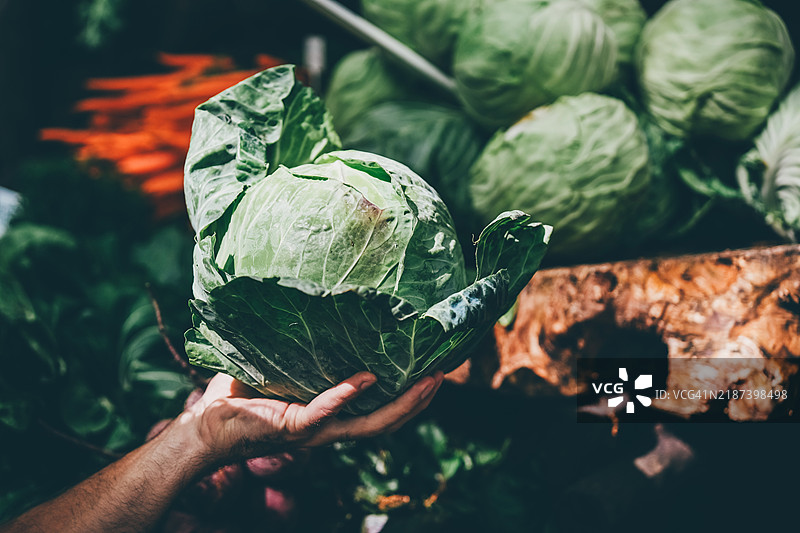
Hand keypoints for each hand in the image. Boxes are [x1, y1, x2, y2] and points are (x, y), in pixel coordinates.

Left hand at [183, 371, 444, 462]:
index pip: (377, 412)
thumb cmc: (239, 397)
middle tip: (442, 375)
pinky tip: (368, 378)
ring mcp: (313, 431)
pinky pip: (325, 412)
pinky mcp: (292, 428)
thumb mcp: (277, 368)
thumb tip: (310, 305)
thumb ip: (297, 349)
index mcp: (328, 416)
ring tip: (426, 380)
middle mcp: (328, 428)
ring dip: (401, 404)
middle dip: (418, 402)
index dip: (407, 398)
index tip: (429, 372)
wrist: (204, 428)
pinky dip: (347, 395)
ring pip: (369, 425)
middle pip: (385, 422)